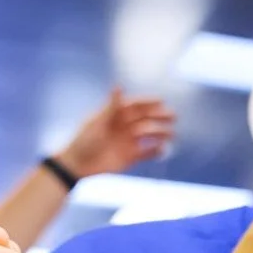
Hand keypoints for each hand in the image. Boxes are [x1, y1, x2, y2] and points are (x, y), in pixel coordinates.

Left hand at [56, 88, 175, 178]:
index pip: (135, 106)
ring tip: (171, 134)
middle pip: (145, 119)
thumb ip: (111, 107)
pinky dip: (155, 151)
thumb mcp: (97, 122)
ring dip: (160, 133)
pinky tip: (164, 149)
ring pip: (148, 135)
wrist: (78, 165)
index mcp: (115, 115)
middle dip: (159, 117)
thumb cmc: (84, 141)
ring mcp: (128, 142)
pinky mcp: (130, 157)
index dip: (148, 102)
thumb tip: (119, 87)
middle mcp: (124, 127)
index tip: (161, 101)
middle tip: (173, 116)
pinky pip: (147, 153)